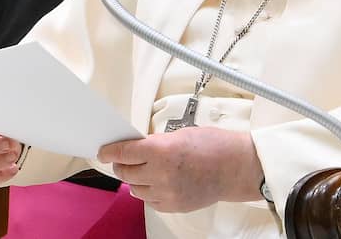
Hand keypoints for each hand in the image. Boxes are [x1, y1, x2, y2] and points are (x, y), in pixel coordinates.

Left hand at [98, 127, 262, 212]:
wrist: (236, 168)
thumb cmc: (215, 146)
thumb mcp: (180, 134)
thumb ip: (156, 142)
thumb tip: (137, 148)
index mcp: (161, 151)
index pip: (123, 152)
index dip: (109, 151)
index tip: (103, 151)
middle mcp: (160, 174)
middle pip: (125, 172)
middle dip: (121, 164)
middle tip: (125, 158)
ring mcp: (166, 193)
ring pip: (135, 188)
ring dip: (135, 178)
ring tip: (146, 170)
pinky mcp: (173, 206)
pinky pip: (149, 200)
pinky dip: (149, 191)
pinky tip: (158, 181)